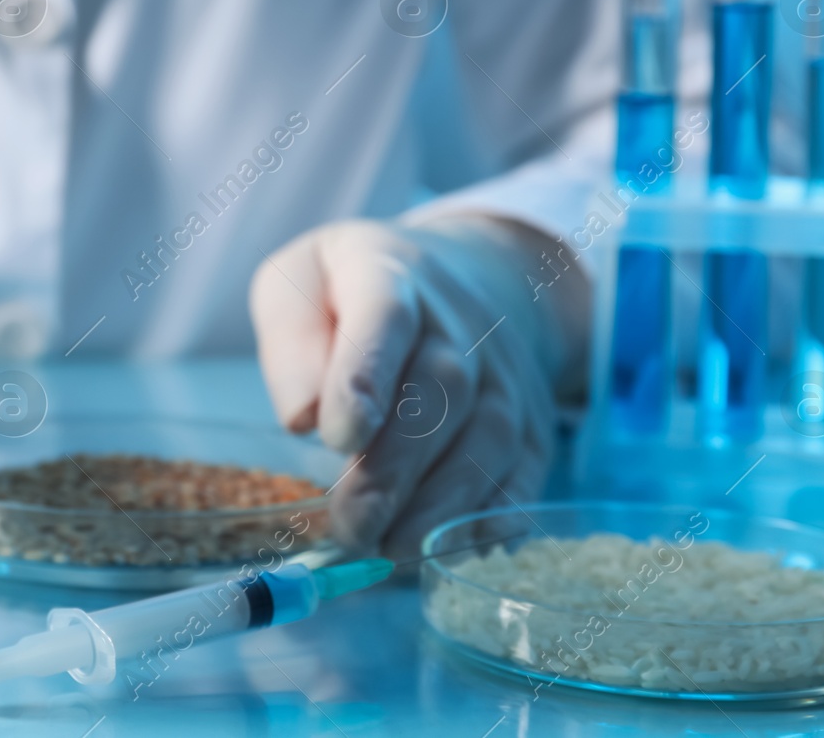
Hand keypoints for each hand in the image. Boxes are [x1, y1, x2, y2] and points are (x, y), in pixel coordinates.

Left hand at [249, 217, 584, 556]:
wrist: (457, 282)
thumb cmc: (349, 295)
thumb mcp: (297, 284)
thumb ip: (291, 342)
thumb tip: (303, 417)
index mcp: (389, 275)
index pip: (385, 315)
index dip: (365, 375)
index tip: (339, 437)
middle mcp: (460, 322)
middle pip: (443, 389)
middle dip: (396, 466)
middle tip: (352, 524)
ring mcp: (505, 373)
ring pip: (488, 438)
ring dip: (440, 504)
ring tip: (390, 548)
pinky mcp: (532, 421)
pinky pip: (524, 472)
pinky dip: (491, 518)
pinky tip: (448, 548)